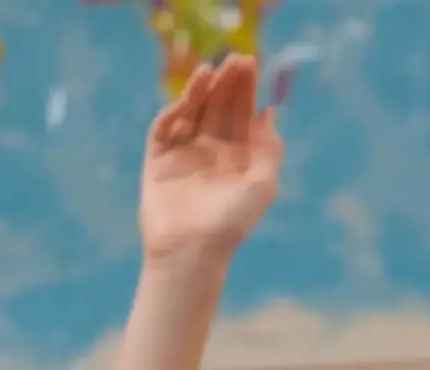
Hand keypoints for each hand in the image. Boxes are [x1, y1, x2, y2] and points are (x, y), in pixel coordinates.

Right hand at [139, 55, 280, 264]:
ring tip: (210, 71)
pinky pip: (164, 129)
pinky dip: (173, 113)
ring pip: (191, 112)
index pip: (242, 114)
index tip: (250, 63)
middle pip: (218, 107)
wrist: (192, 250)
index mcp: (239, 156)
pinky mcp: (158, 159)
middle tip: (234, 58)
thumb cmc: (231, 223)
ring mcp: (184, 153)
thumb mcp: (262, 185)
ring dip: (199, 91)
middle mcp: (212, 150)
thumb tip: (270, 113)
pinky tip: (186, 100)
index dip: (245, 89)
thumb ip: (268, 150)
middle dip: (226, 83)